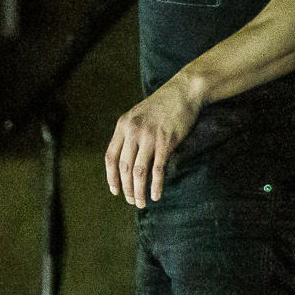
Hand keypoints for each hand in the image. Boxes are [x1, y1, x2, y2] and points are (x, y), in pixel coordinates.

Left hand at [106, 76, 201, 207]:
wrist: (184, 91)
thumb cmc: (163, 105)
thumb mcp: (138, 115)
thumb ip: (129, 133)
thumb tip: (125, 158)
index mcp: (123, 125)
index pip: (110, 157)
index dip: (111, 177)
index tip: (115, 191)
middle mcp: (133, 131)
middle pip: (124, 168)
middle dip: (127, 188)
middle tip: (132, 201)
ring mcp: (149, 137)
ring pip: (138, 172)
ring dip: (138, 191)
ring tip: (141, 203)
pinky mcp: (166, 142)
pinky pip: (157, 170)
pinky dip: (155, 186)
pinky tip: (155, 195)